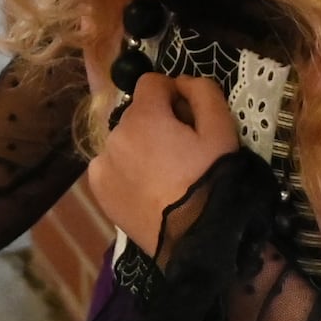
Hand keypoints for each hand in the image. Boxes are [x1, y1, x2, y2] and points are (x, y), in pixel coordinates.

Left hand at [87, 74, 239, 255]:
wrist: (196, 237)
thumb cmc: (211, 180)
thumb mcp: (222, 129)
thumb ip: (202, 91)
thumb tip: (181, 82)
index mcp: (142, 116)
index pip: (151, 82)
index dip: (173, 94)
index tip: (188, 118)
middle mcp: (114, 135)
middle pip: (137, 114)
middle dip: (157, 123)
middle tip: (181, 152)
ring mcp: (102, 164)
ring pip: (124, 141)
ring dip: (140, 146)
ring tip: (164, 175)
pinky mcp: (98, 190)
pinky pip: (111, 166)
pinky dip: (124, 170)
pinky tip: (146, 189)